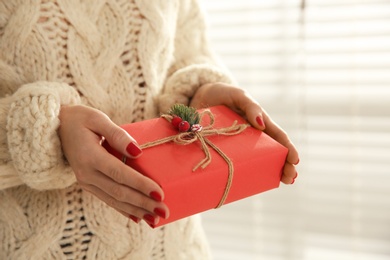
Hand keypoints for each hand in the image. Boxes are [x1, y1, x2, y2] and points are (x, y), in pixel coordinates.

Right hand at [58, 105, 168, 225]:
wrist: (55, 128)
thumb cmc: (79, 119)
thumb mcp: (97, 118)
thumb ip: (118, 135)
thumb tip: (137, 152)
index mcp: (89, 156)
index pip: (120, 174)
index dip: (140, 184)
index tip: (160, 193)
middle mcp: (86, 174)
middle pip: (119, 192)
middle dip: (143, 203)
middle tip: (164, 211)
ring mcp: (86, 182)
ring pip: (114, 200)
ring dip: (136, 210)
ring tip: (155, 219)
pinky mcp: (88, 185)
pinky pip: (108, 200)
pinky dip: (124, 210)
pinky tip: (138, 217)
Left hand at [190, 83, 298, 183]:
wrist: (201, 96)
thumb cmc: (223, 94)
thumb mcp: (238, 95)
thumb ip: (250, 106)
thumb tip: (261, 124)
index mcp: (260, 121)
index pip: (278, 136)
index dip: (288, 148)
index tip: (295, 160)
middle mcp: (254, 135)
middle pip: (274, 152)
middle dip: (285, 165)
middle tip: (290, 178)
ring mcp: (243, 144)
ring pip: (261, 160)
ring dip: (273, 171)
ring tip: (282, 182)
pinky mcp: (230, 149)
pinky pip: (242, 162)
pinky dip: (251, 173)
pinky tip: (256, 183)